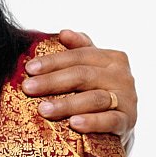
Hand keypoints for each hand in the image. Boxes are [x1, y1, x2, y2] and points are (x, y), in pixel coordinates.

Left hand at [21, 28, 136, 136]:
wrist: (119, 123)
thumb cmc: (99, 90)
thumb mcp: (91, 67)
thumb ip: (79, 49)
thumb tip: (64, 33)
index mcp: (112, 58)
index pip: (78, 56)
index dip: (53, 61)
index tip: (29, 68)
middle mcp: (122, 76)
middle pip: (83, 75)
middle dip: (52, 81)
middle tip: (28, 88)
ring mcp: (126, 99)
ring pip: (94, 99)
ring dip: (67, 104)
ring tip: (43, 109)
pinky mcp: (127, 121)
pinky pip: (109, 121)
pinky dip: (92, 122)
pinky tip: (74, 123)